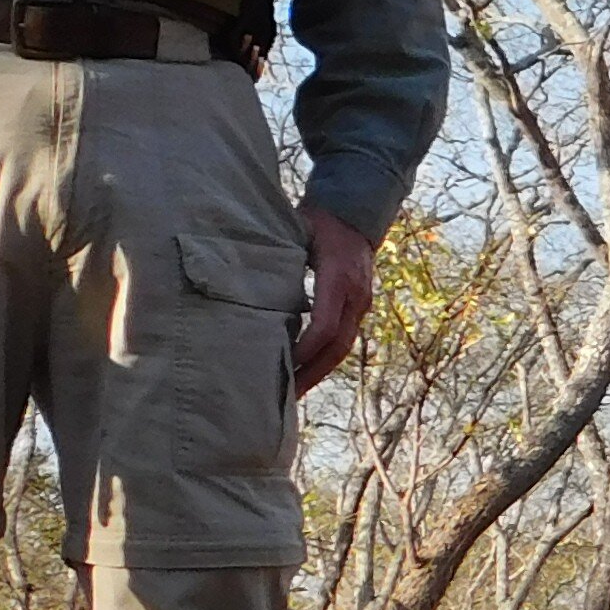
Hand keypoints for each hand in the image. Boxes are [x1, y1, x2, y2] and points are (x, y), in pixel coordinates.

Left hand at [291, 203, 374, 394]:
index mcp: (338, 278)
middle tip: (288, 398)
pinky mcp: (359, 306)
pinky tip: (307, 369)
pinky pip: (344, 338)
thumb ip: (279, 264)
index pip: (324, 326)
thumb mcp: (296, 236)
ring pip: (343, 347)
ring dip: (320, 371)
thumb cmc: (318, 222)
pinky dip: (325, 357)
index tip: (281, 365)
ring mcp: (361, 303)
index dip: (304, 350)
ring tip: (296, 392)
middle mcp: (355, 296)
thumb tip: (247, 290)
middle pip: (337, 347)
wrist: (355, 212)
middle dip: (312, 374)